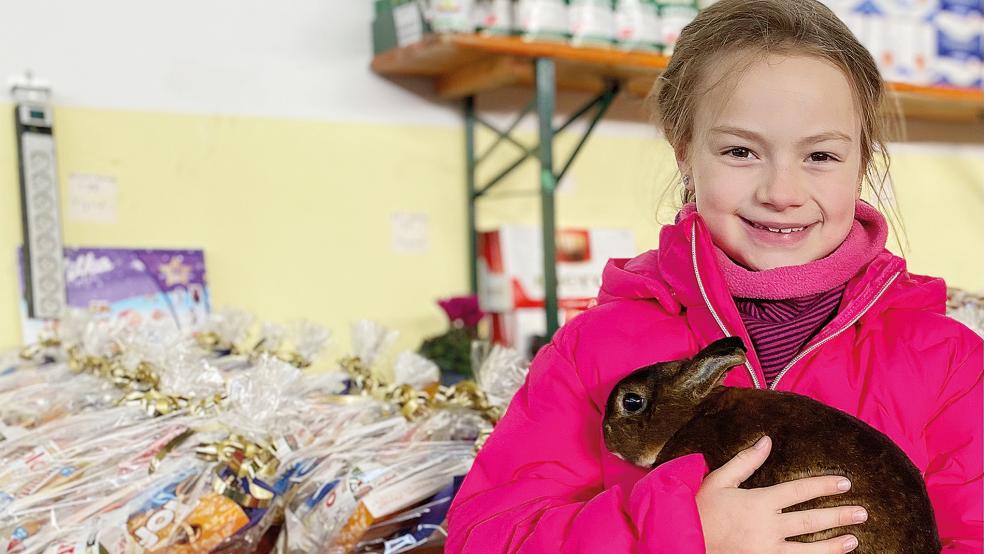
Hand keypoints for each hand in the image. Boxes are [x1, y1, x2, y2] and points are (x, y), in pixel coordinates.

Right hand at [696, 436, 867, 553]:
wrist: (684, 539)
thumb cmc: (701, 508)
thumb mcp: (719, 480)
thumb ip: (746, 461)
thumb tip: (766, 440)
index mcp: (758, 502)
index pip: (799, 490)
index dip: (824, 485)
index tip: (844, 482)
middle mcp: (767, 527)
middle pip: (811, 520)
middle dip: (839, 515)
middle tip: (861, 512)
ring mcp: (767, 550)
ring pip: (809, 549)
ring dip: (834, 545)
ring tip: (853, 539)